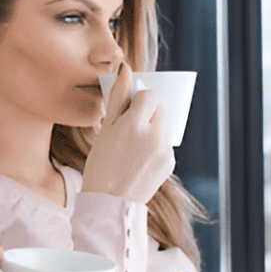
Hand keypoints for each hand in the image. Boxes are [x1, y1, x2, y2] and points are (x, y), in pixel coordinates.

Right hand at [81, 63, 174, 204]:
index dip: (137, 101)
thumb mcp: (104, 129)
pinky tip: (138, 160)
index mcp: (134, 124)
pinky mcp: (170, 163)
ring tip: (132, 148)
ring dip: (151, 129)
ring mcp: (164, 150)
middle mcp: (154, 135)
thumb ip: (117, 98)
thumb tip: (125, 69)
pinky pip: (165, 144)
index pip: (149, 95)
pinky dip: (154, 146)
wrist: (109, 203)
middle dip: (146, 114)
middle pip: (158, 109)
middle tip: (127, 130)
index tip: (126, 111)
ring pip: (163, 126)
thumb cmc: (100, 164)